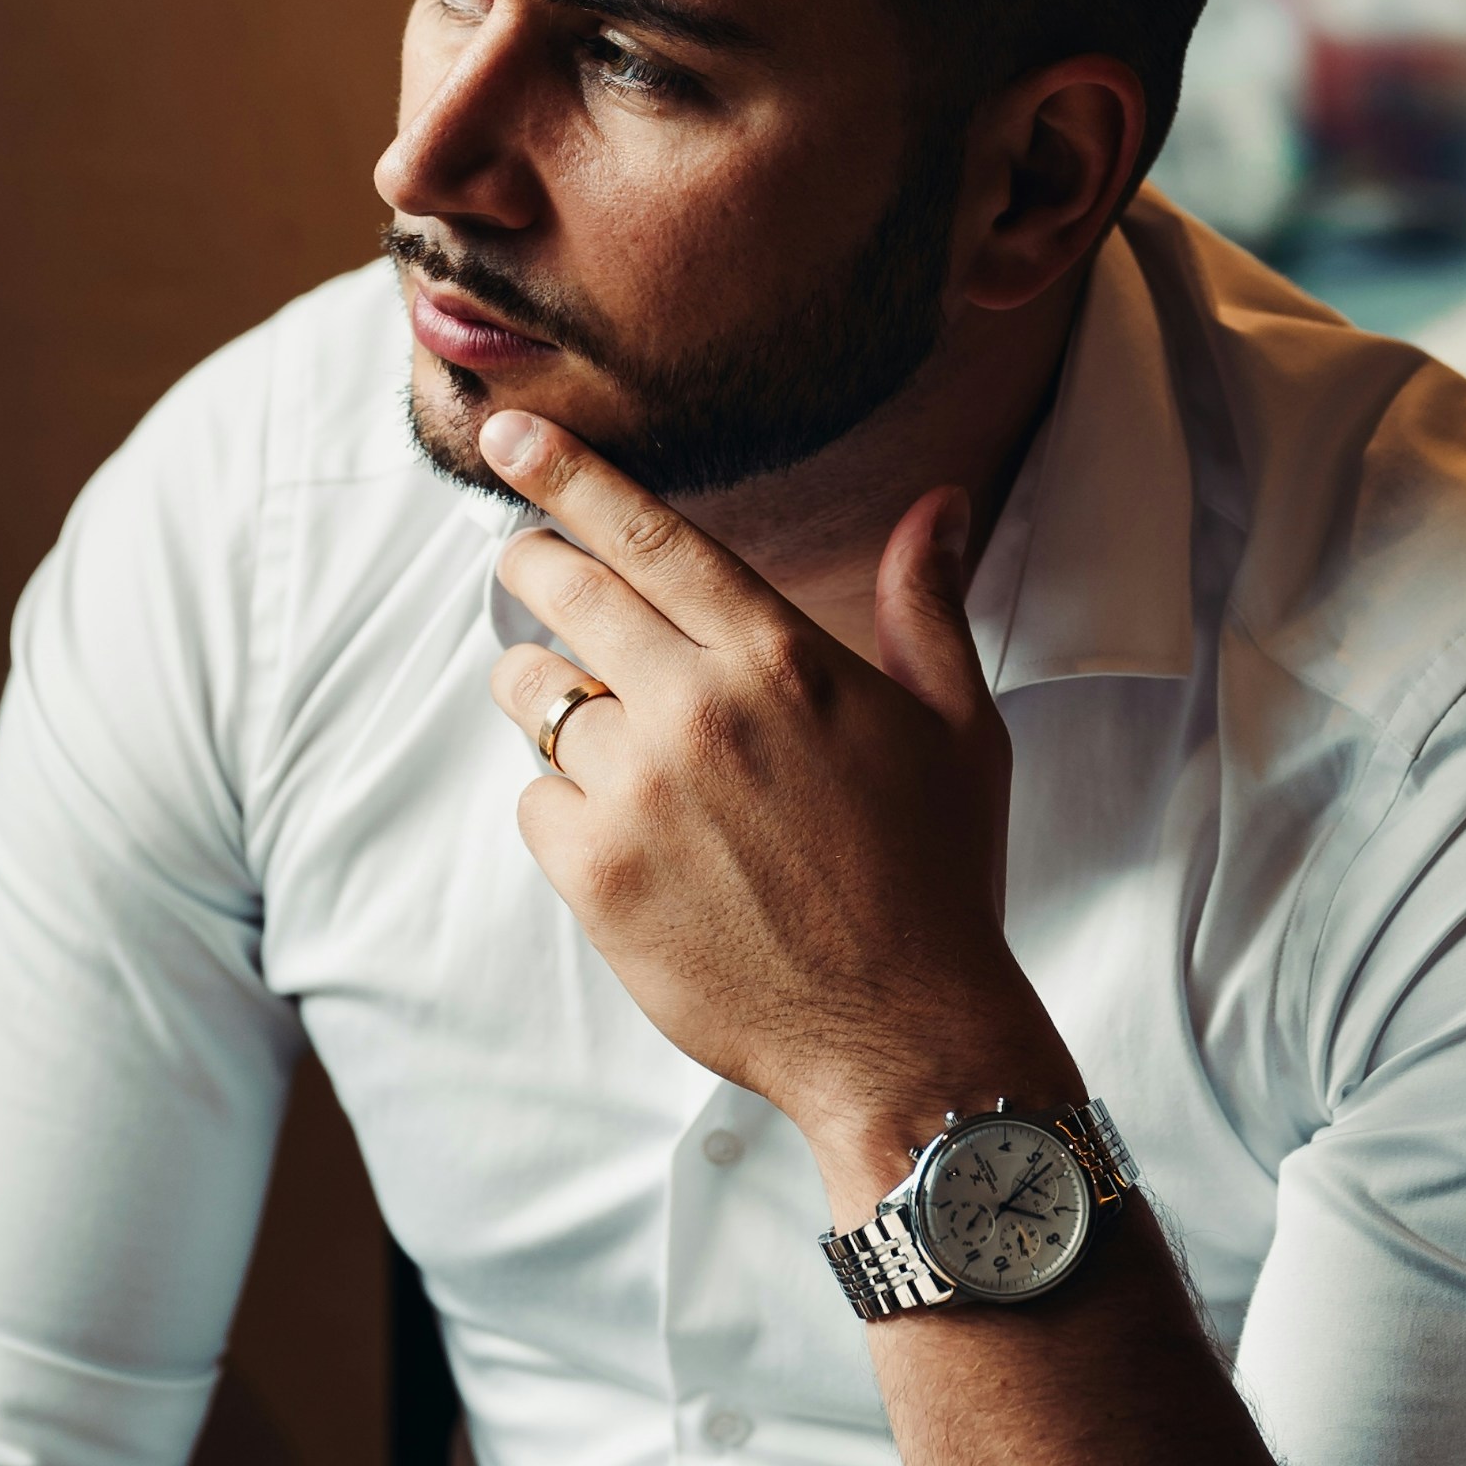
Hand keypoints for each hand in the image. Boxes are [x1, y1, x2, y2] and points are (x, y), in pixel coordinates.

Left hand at [480, 410, 1071, 1174]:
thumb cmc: (936, 877)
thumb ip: (925, 605)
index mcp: (780, 658)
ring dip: (553, 703)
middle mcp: (698, 710)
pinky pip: (534, 802)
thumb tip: (939, 504)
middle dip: (530, 566)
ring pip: (538, 703)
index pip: (648, 534)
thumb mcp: (955, 727)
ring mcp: (637, 792)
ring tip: (607, 738)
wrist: (901, 1033)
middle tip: (525, 566)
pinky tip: (629, 837)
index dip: (566, 474)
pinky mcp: (595, 873)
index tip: (510, 432)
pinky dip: (563, 808)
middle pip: (563, 594)